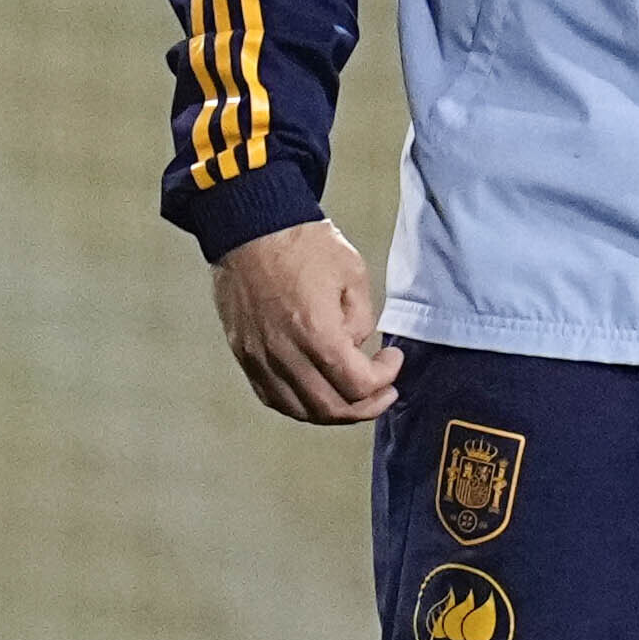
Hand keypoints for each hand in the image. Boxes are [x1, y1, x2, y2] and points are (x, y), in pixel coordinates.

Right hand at [209, 223, 398, 424]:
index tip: (393, 360)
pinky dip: (301, 405)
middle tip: (383, 390)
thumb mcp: (353, 273)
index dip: (386, 378)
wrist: (250, 228)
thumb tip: (355, 348)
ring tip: (353, 395)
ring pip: (302, 411)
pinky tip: (318, 392)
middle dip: (367, 405)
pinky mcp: (245, 356)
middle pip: (332, 408)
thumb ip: (362, 320)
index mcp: (315, 332)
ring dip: (335, 410)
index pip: (359, 385)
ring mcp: (260, 358)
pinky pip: (274, 398)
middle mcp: (284, 353)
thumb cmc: (301, 244)